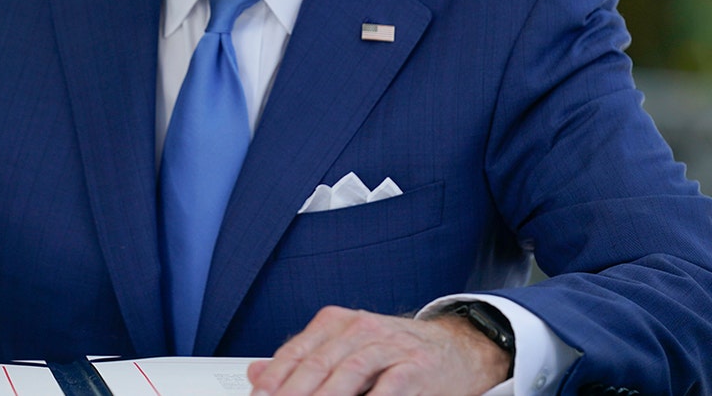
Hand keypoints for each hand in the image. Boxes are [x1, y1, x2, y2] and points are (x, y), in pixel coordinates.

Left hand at [247, 306, 510, 395]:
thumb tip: (256, 373)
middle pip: (316, 364)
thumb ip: (303, 360)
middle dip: (292, 392)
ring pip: (347, 373)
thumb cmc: (394, 352)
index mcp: (335, 321)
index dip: (273, 380)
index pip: (295, 353)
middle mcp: (359, 328)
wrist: (455, 347)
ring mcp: (389, 345)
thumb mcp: (344, 348)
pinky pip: (388, 387)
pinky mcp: (415, 366)